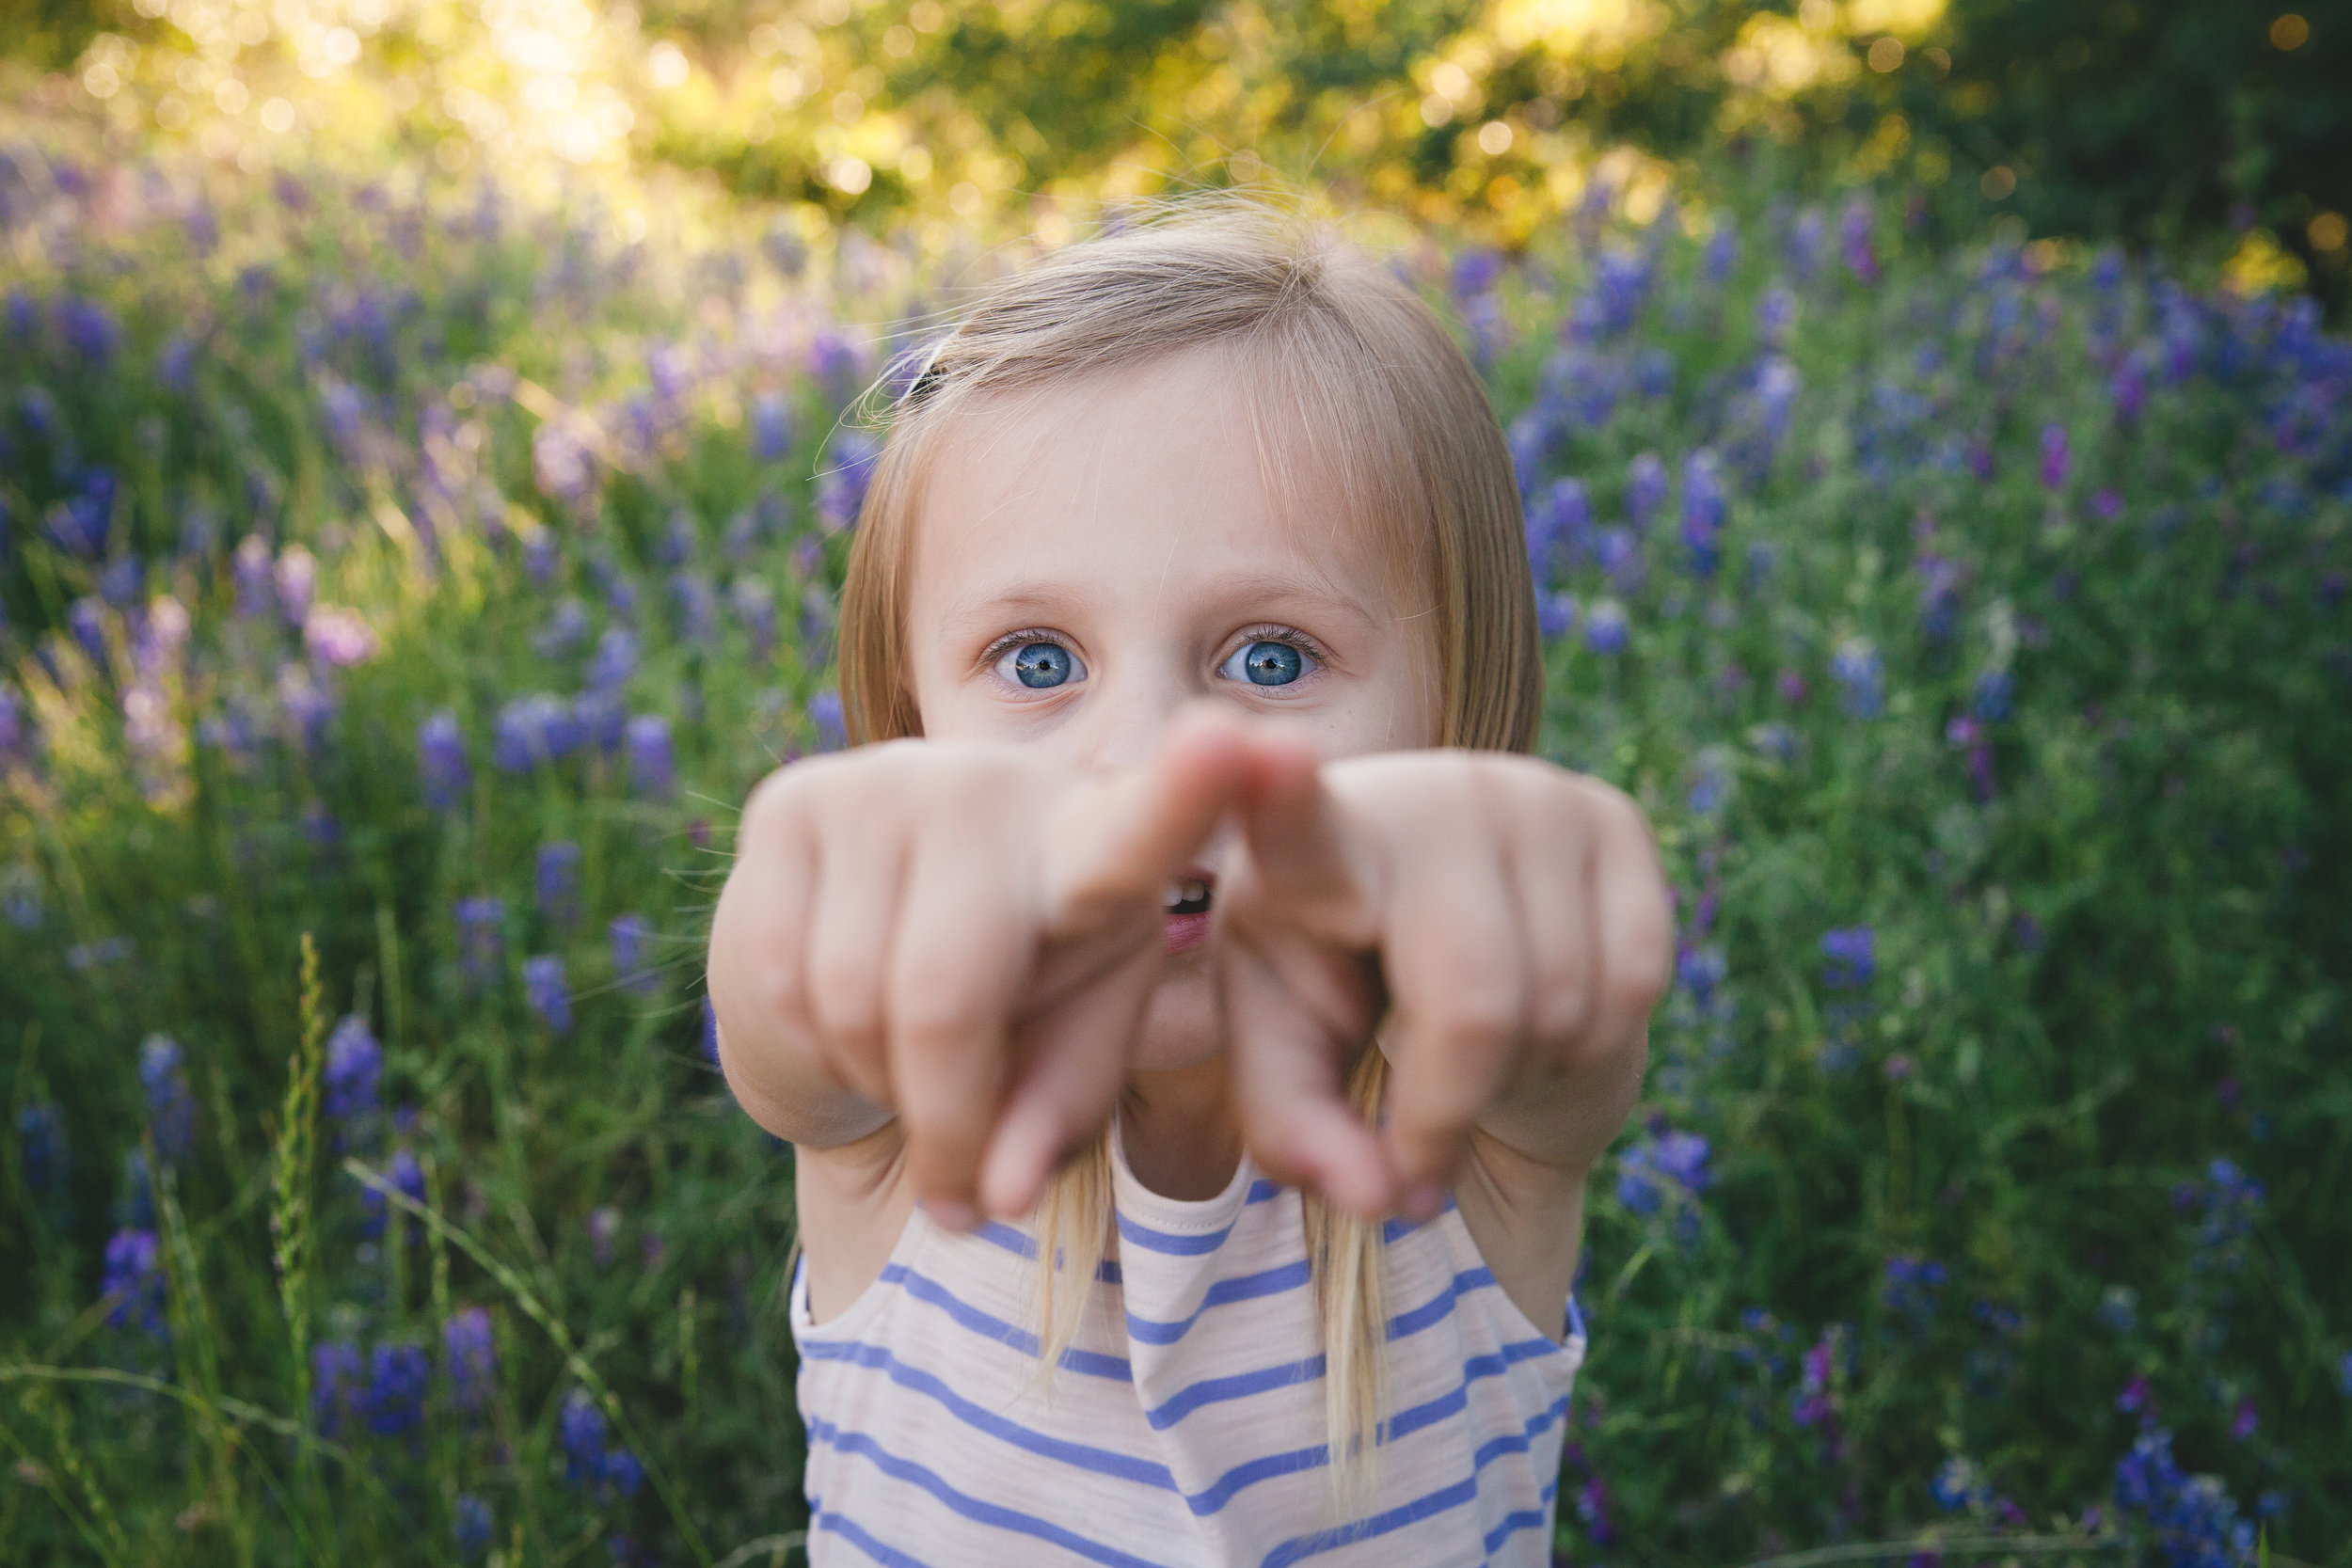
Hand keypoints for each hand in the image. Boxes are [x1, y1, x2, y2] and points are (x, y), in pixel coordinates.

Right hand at [708, 708, 1255, 1227]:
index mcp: (1102, 845)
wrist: (872, 941)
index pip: (1146, 826)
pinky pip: (781, 977)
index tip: (1229, 744)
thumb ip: (1050, 1124)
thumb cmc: (1011, 1010)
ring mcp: (887, 779)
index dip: (1188, 789)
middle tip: (957, 1202)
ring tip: (906, 1074)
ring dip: (875, 1085)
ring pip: (853, 1001)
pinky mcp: (792, 799)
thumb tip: (998, 1195)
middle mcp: (998, 787)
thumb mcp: (1062, 1064)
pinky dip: (812, 1047)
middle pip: (945, 994)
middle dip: (942, 1124)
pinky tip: (843, 1028)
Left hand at [1213, 739, 1672, 1220]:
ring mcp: (1526, 792)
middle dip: (1449, 1116)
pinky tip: (1537, 1020)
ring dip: (1519, 1081)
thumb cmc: (1342, 1003)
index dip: (1276, 790)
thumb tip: (1382, 1197)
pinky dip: (1589, 1041)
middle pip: (1474, 1002)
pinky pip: (1635, 978)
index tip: (1260, 753)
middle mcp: (1422, 794)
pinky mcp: (1611, 813)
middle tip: (1419, 1162)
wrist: (1453, 947)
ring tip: (1469, 1060)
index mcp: (1301, 847)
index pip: (1286, 817)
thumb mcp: (1290, 1072)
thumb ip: (1304, 1140)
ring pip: (1561, 1004)